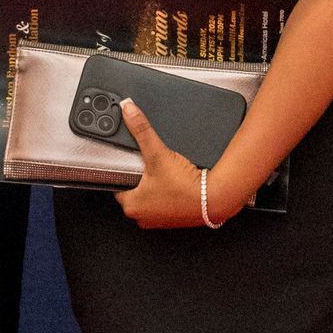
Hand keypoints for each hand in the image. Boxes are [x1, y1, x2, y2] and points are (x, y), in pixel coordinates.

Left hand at [114, 100, 231, 228]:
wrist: (215, 199)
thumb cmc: (186, 187)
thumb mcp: (159, 154)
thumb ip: (141, 131)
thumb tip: (129, 112)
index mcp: (131, 206)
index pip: (118, 185)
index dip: (125, 171)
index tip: (132, 163)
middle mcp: (143, 218)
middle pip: (135, 190)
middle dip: (142, 178)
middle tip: (154, 167)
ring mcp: (159, 221)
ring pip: (151, 198)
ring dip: (157, 186)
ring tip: (168, 176)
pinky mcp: (174, 219)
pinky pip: (165, 203)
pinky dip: (169, 194)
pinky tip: (178, 184)